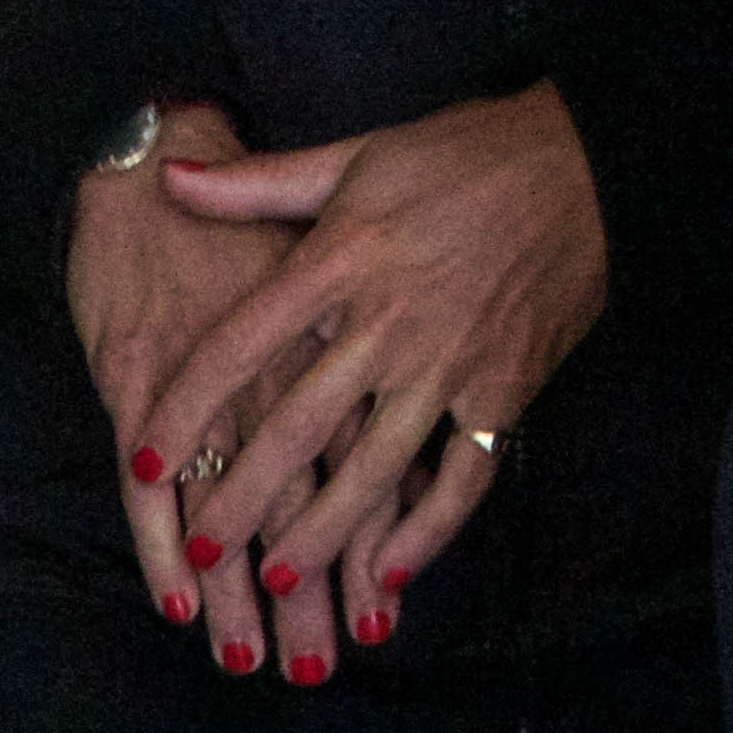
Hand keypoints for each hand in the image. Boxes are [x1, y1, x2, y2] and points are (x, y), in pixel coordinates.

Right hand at [63, 101, 330, 673]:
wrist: (154, 154)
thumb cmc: (247, 219)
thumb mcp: (332, 260)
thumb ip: (369, 344)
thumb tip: (418, 429)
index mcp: (332, 344)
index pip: (361, 459)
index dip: (373, 541)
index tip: (383, 611)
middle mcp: (276, 366)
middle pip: (301, 498)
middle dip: (310, 588)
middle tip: (320, 664)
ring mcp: (206, 377)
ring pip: (230, 503)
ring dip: (239, 587)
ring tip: (251, 658)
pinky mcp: (136, 378)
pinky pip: (151, 481)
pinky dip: (162, 546)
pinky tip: (179, 601)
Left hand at [139, 85, 610, 654]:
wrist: (588, 163)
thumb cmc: (466, 154)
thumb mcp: (358, 153)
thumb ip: (259, 183)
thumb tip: (171, 179)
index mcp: (343, 257)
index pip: (242, 344)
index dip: (187, 408)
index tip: (144, 462)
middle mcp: (389, 319)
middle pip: (300, 424)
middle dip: (243, 495)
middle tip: (201, 549)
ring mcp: (451, 361)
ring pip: (375, 466)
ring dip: (323, 531)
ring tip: (277, 579)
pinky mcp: (505, 388)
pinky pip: (464, 475)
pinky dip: (429, 531)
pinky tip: (390, 573)